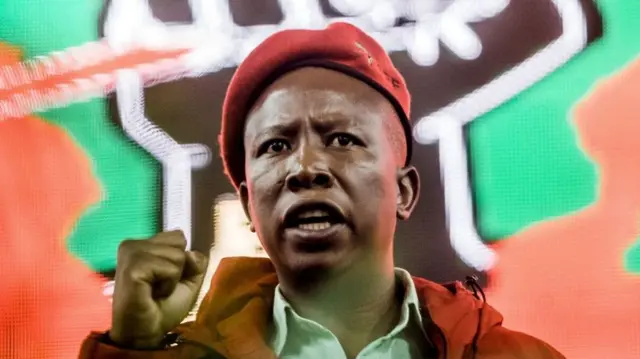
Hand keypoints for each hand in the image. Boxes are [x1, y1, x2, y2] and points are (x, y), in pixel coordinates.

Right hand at [109, 231, 207, 348]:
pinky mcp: (133, 268)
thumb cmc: (163, 307)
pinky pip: (169, 269)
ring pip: (177, 255)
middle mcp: (133, 244)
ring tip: (154, 290)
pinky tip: (151, 294)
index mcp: (143, 244)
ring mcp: (131, 254)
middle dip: (177, 268)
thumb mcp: (187, 280)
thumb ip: (195, 261)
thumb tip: (191, 252)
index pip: (177, 236)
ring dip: (172, 279)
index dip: (181, 260)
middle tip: (158, 286)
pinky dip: (168, 285)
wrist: (145, 333)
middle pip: (179, 242)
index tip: (164, 278)